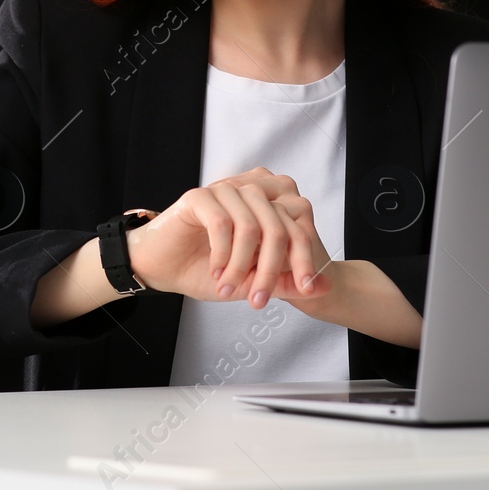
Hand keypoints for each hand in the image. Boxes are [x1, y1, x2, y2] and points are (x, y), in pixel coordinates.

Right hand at [127, 167, 332, 307]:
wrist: (161, 266)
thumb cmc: (206, 269)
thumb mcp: (253, 280)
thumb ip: (287, 281)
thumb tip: (327, 285)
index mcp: (268, 205)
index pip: (299, 226)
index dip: (305, 259)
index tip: (306, 289)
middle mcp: (250, 191)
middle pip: (279, 228)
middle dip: (272, 270)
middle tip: (259, 300)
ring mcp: (224, 189)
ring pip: (252, 227)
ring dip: (242, 266)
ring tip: (228, 288)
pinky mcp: (200, 196)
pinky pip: (223, 223)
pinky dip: (223, 254)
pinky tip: (217, 271)